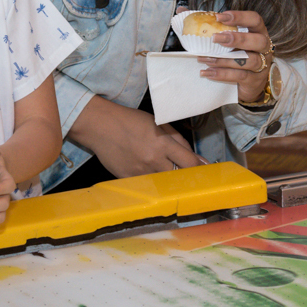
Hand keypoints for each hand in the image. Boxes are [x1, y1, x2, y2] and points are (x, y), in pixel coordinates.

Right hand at [69, 97, 205, 177]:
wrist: (101, 126)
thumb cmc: (131, 121)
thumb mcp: (159, 123)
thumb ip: (179, 140)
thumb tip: (196, 158)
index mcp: (163, 144)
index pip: (189, 162)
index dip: (200, 168)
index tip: (206, 171)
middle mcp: (153, 160)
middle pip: (179, 176)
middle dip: (187, 176)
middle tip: (191, 176)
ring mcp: (140, 172)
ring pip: (164, 184)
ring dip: (170, 181)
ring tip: (170, 176)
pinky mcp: (128, 179)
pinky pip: (147, 185)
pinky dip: (153, 182)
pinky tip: (151, 176)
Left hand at [198, 10, 273, 104]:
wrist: (248, 84)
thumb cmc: (236, 54)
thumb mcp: (226, 39)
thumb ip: (208, 24)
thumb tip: (182, 11)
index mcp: (257, 31)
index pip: (255, 19)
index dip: (240, 17)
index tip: (219, 17)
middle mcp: (264, 47)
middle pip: (258, 40)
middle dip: (237, 39)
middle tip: (215, 38)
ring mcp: (262, 65)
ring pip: (250, 60)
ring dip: (225, 59)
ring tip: (205, 58)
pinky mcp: (255, 80)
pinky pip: (240, 76)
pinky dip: (223, 74)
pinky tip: (207, 72)